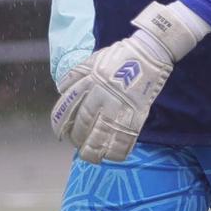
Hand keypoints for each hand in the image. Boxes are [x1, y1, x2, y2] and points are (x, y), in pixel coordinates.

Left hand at [50, 1, 210, 161]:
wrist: (148, 52)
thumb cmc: (120, 55)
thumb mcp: (92, 60)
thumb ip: (76, 76)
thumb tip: (62, 89)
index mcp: (87, 84)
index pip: (67, 110)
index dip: (61, 126)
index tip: (62, 134)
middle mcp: (99, 97)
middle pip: (82, 126)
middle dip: (78, 140)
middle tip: (79, 147)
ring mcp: (118, 107)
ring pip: (100, 136)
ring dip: (94, 151)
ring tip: (92, 158)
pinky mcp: (136, 114)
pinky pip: (124, 139)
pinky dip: (118, 151)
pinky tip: (113, 156)